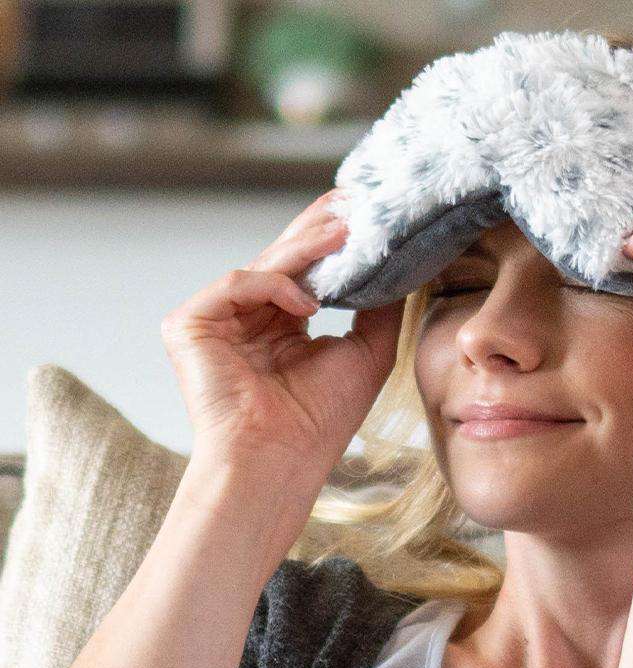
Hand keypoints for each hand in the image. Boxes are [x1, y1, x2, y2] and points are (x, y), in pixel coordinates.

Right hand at [160, 187, 406, 477]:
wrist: (278, 462)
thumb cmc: (321, 421)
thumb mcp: (367, 353)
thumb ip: (381, 309)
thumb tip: (404, 265)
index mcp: (282, 326)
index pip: (306, 271)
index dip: (335, 242)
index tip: (370, 216)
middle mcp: (248, 318)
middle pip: (285, 257)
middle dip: (321, 228)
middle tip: (356, 202)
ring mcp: (217, 320)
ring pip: (264, 264)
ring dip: (306, 247)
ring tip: (346, 234)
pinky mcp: (190, 325)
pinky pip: (237, 282)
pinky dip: (273, 285)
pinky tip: (308, 303)